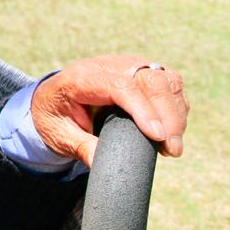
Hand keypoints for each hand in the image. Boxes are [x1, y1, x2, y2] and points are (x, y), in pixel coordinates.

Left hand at [31, 55, 188, 167]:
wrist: (52, 97)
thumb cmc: (55, 116)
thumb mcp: (59, 135)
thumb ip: (81, 147)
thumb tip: (103, 164)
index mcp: (82, 78)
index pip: (121, 86)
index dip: (143, 110)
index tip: (158, 137)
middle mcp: (108, 65)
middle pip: (150, 80)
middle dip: (168, 115)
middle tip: (172, 150)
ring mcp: (128, 65)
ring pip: (165, 79)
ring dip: (176, 112)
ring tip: (172, 146)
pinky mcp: (142, 71)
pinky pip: (169, 83)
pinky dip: (177, 107)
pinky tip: (172, 132)